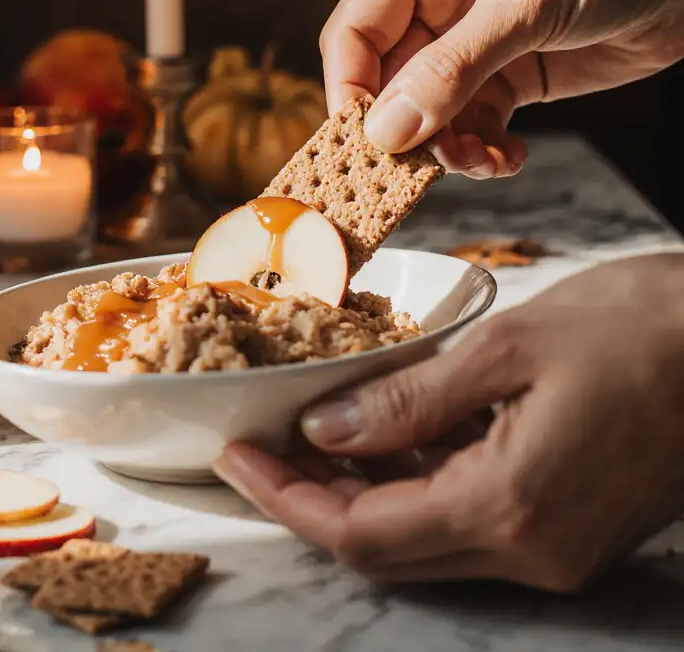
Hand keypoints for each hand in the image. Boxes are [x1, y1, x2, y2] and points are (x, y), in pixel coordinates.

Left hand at [213, 255, 683, 590]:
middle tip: (259, 444)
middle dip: (310, 500)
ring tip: (306, 435)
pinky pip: (465, 522)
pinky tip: (383, 437)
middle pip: (386, 548)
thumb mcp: (509, 347)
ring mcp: (555, 548)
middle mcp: (533, 550)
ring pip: (423, 540)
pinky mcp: (569, 527)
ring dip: (359, 493)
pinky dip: (412, 486)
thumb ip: (410, 401)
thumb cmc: (641, 328)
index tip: (236, 455)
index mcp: (511, 506)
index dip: (288, 498)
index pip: (363, 532)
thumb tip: (325, 429)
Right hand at [321, 0, 683, 176]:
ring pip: (426, 110)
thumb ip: (451, 71)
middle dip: (408, 126)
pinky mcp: (503, 72)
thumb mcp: (526, 6)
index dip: (352, 86)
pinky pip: (469, 123)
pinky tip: (509, 157)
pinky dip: (481, 150)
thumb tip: (386, 131)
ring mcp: (468, 38)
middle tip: (426, 166)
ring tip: (481, 162)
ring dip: (447, 146)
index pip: (356, 26)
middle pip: (387, 77)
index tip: (363, 140)